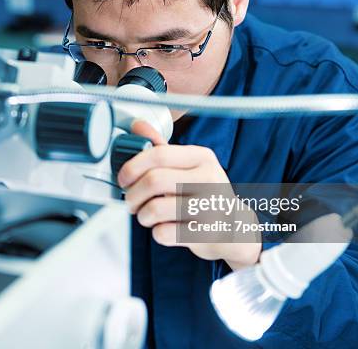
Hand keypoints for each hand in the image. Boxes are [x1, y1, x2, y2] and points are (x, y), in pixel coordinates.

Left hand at [118, 120, 260, 269]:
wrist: (234, 227)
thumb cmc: (205, 194)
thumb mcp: (189, 165)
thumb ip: (161, 148)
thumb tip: (136, 125)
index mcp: (202, 157)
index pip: (158, 154)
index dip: (132, 166)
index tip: (123, 178)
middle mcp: (209, 178)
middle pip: (153, 181)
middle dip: (132, 194)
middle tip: (131, 201)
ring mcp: (210, 207)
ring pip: (155, 209)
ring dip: (142, 215)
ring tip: (147, 215)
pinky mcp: (206, 233)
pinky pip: (164, 233)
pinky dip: (157, 233)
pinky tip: (164, 228)